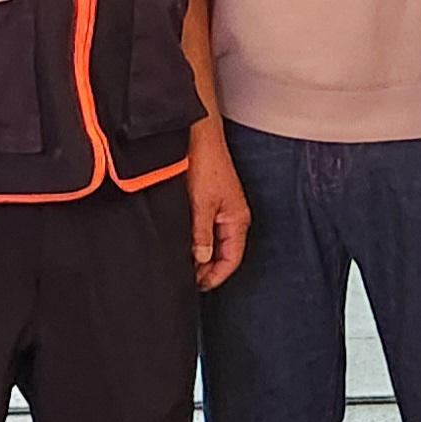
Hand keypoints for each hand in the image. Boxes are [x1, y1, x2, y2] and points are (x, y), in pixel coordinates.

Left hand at [185, 133, 249, 290]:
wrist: (199, 136)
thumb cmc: (206, 163)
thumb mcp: (202, 204)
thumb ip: (202, 234)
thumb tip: (201, 260)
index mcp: (237, 219)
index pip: (231, 259)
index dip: (215, 276)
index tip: (198, 285)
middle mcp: (232, 217)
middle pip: (223, 254)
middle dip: (207, 268)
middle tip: (186, 277)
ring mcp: (222, 209)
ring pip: (213, 243)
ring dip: (200, 254)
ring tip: (183, 263)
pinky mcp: (210, 202)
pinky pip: (206, 230)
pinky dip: (196, 240)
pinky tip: (183, 243)